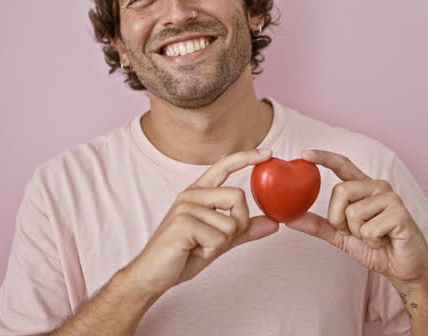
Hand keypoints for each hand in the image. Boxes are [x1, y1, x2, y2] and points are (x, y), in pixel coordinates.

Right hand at [124, 149, 279, 296]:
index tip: (268, 152)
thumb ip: (244, 230)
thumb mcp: (219, 241)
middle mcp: (191, 195)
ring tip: (199, 247)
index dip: (246, 157)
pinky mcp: (183, 223)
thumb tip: (273, 223)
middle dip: (237, 225)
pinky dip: (212, 252)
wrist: (153, 275)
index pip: (223, 166)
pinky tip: (193, 252)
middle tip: (217, 241)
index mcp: (198, 193)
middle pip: (238, 197)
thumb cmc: (182, 255)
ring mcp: (185, 207)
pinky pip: (218, 239)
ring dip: (221, 244)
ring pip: (230, 223)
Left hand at [286, 150, 427, 288]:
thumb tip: (289, 218)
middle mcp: (377, 187)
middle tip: (354, 232)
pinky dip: (372, 242)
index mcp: (363, 188)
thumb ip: (318, 225)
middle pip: (341, 191)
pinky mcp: (400, 213)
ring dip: (358, 234)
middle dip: (339, 219)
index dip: (324, 157)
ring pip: (353, 212)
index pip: (342, 165)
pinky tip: (385, 241)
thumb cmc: (376, 248)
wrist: (404, 269)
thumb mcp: (341, 236)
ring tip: (375, 237)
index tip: (304, 153)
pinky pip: (369, 228)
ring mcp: (391, 198)